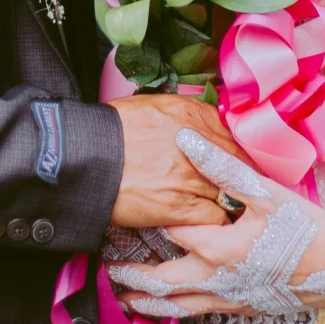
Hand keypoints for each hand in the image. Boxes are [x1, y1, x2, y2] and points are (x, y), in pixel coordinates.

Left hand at [108, 131, 324, 317]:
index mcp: (216, 249)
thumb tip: (185, 141)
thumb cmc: (307, 229)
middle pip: (164, 283)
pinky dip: (179, 311)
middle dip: (135, 279)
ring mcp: (230, 299)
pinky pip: (201, 314)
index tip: (121, 219)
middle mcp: (216, 280)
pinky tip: (178, 307)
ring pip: (180, 307)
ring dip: (151, 303)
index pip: (171, 234)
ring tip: (127, 301)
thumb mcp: (266, 192)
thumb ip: (222, 167)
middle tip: (108, 273)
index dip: (148, 224)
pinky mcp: (245, 309)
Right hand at [109, 95, 239, 229]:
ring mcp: (191, 177)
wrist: (86, 159)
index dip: (235, 152)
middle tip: (238, 186)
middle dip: (239, 176)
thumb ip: (185, 112)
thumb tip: (205, 123)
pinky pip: (215, 216)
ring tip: (221, 203)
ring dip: (227, 198)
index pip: (233, 135)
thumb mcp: (151, 105)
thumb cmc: (112, 131)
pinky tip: (207, 218)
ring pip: (230, 192)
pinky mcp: (180, 207)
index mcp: (191, 114)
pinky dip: (215, 218)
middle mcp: (197, 144)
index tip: (235, 162)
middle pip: (237, 164)